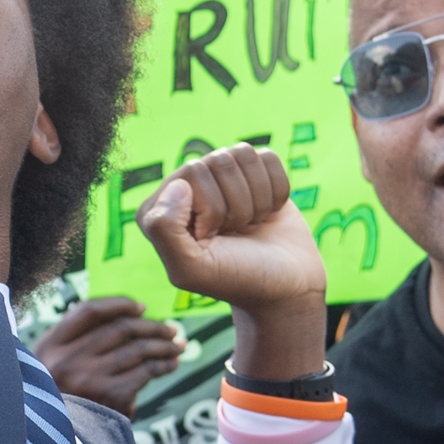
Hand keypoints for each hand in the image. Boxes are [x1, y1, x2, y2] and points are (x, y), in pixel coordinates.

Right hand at [29, 295, 188, 414]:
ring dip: (163, 345)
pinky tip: (171, 364)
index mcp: (50, 345)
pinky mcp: (111, 397)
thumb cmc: (59, 400)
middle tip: (171, 329)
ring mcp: (90, 378)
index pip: (89, 311)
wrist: (56, 443)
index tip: (141, 307)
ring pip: (137, 350)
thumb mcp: (50, 366)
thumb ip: (75, 342)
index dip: (119, 304)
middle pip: (119, 329)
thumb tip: (126, 320)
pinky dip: (163, 365)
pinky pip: (145, 372)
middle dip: (151, 326)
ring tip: (177, 346)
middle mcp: (69, 359)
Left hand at [135, 146, 327, 376]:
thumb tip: (178, 184)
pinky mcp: (254, 174)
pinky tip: (266, 214)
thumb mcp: (191, 269)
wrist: (285, 289)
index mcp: (158, 208)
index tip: (213, 240)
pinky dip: (277, 190)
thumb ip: (165, 230)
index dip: (213, 210)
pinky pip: (268, 156)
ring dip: (257, 198)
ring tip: (249, 226)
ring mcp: (219, 179)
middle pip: (219, 161)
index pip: (192, 174)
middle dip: (237, 206)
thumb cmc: (237, 280)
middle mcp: (185, 187)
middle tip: (234, 235)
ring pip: (243, 154)